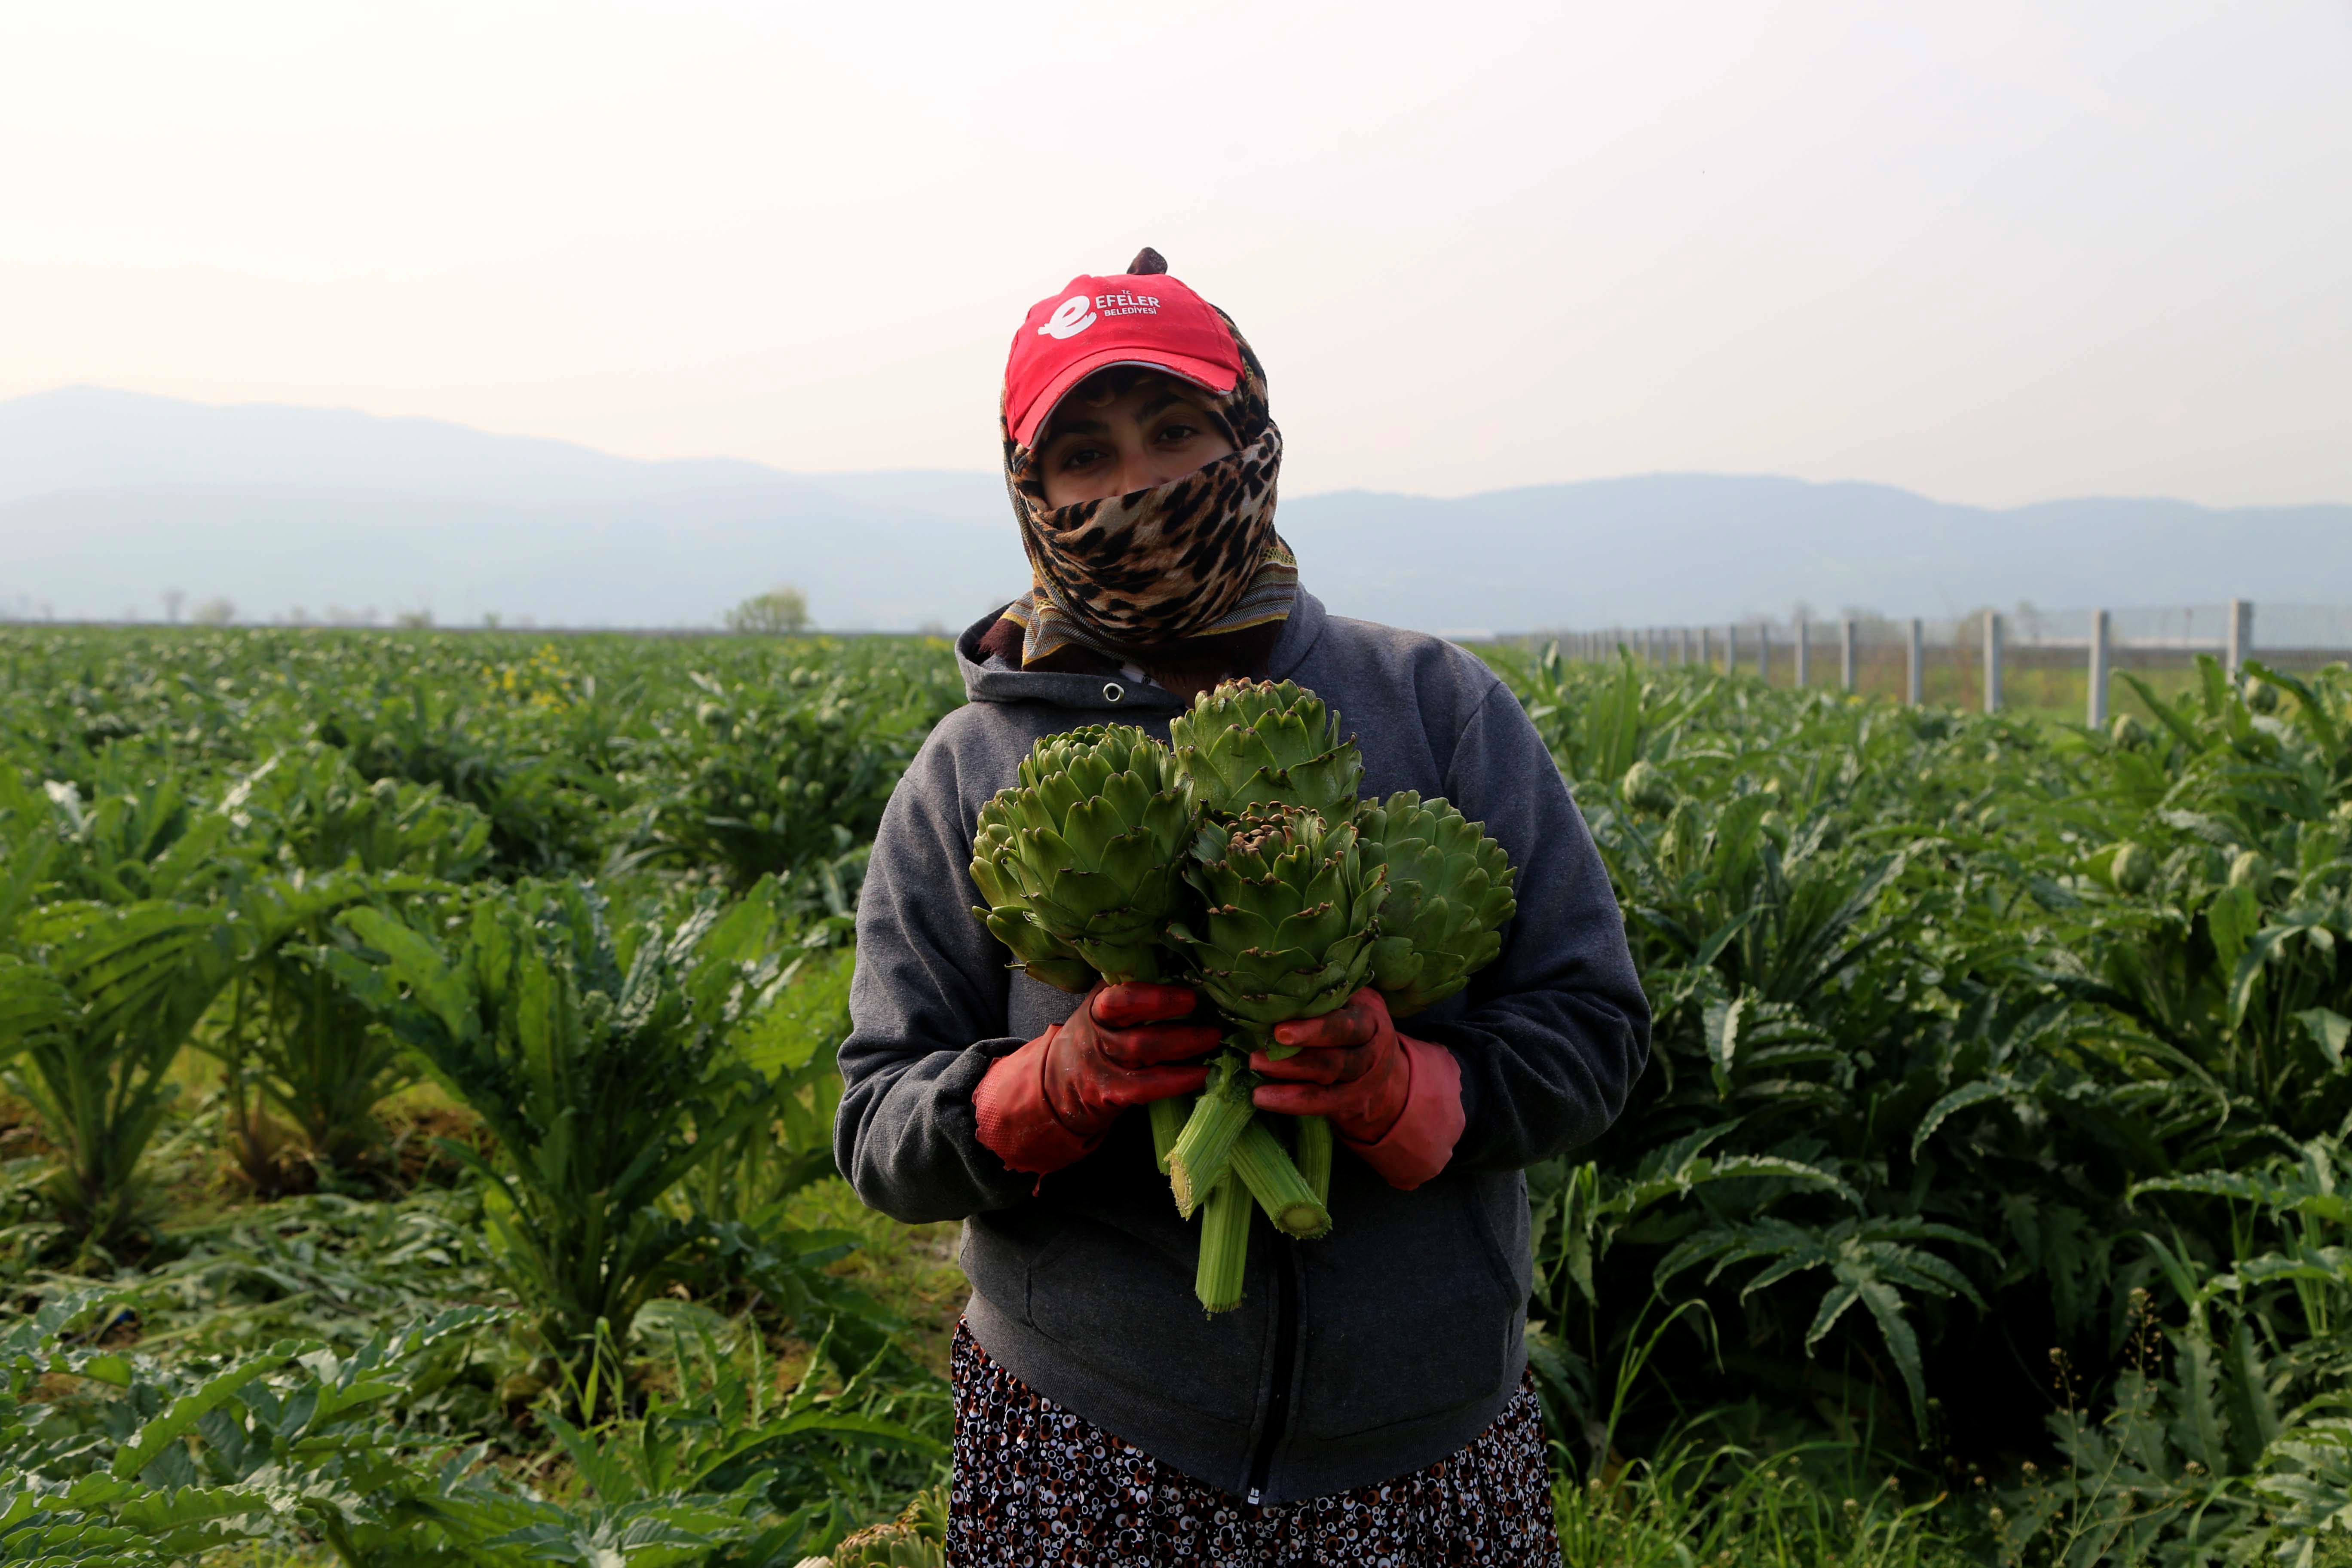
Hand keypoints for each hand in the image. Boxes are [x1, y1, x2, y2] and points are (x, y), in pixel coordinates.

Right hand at [974, 981, 1216, 1174]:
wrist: (1059, 1087)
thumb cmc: (1098, 1039)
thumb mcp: (1103, 1012)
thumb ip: (1131, 992)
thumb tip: (1181, 965)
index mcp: (1098, 1005)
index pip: (1117, 993)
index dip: (1150, 991)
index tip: (1184, 991)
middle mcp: (1097, 1031)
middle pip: (1127, 1015)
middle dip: (1165, 1006)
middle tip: (1202, 1005)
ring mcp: (1101, 1063)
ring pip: (1141, 1049)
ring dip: (1182, 1043)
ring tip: (1213, 1038)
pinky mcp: (1110, 1093)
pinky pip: (1146, 1087)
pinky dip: (1176, 1080)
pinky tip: (1201, 1074)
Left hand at [1250, 988, 1410, 1143]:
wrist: (1387, 1071)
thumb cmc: (1353, 1023)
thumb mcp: (1349, 1003)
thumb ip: (1323, 996)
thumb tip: (1270, 986)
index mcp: (1370, 1019)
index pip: (1345, 1025)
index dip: (1314, 1029)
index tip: (1279, 1031)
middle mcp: (1371, 1053)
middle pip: (1336, 1060)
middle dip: (1295, 1060)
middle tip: (1255, 1058)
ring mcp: (1364, 1082)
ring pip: (1328, 1085)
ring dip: (1289, 1083)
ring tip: (1256, 1078)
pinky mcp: (1352, 1103)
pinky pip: (1323, 1104)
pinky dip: (1292, 1103)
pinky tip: (1264, 1099)